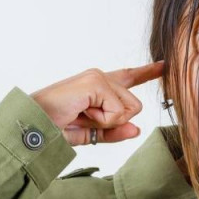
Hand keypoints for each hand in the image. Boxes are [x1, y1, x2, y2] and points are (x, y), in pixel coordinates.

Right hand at [31, 60, 164, 146]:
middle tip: (85, 119)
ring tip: (81, 116)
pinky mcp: (96, 82)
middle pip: (134, 106)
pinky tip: (81, 113)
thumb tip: (137, 130)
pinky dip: (100, 120)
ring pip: (129, 109)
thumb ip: (114, 132)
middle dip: (114, 122)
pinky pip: (117, 111)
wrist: (33, 127)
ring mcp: (98, 77)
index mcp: (98, 88)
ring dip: (106, 121)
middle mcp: (100, 78)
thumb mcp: (89, 134)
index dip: (147, 72)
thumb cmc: (54, 128)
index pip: (128, 78)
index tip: (165, 64)